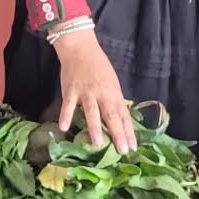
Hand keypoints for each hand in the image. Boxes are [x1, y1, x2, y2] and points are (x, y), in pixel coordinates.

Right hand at [52, 29, 136, 153]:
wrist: (80, 48)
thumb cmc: (98, 65)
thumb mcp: (111, 82)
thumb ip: (114, 100)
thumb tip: (119, 120)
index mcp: (114, 92)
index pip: (123, 115)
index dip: (128, 131)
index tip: (133, 146)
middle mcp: (102, 94)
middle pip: (111, 116)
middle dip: (117, 133)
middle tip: (122, 150)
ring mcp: (86, 92)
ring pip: (92, 112)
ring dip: (95, 128)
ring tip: (98, 143)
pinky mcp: (71, 90)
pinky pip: (67, 105)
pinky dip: (65, 116)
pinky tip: (64, 128)